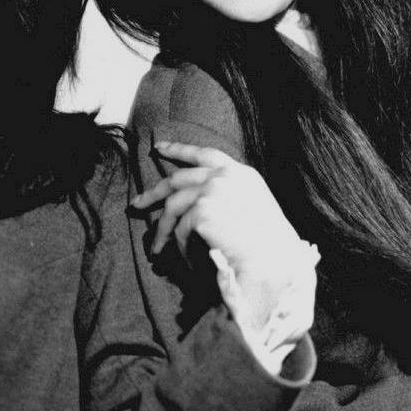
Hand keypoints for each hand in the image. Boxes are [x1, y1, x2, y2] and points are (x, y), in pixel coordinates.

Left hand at [131, 141, 311, 325]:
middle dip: (153, 193)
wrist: (275, 262)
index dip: (179, 149)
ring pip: (172, 207)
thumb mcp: (253, 206)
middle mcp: (225, 176)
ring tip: (156, 249)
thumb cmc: (268, 244)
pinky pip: (180, 229)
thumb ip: (228, 193)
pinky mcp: (201, 211)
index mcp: (241, 173)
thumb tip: (194, 197)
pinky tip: (184, 260)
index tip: (158, 147)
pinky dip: (179, 246)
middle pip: (177, 179)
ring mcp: (212, 191)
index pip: (204, 154)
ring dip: (161, 230)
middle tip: (136, 204)